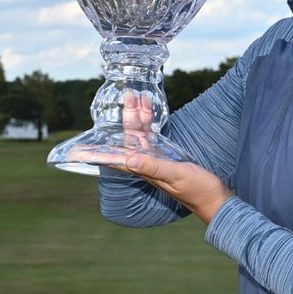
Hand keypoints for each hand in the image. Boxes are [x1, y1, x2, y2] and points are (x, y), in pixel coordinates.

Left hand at [75, 92, 232, 224]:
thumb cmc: (197, 189)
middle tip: (125, 96)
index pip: (114, 159)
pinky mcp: (166, 155)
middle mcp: (144, 164)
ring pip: (139, 134)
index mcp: (143, 170)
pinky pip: (152, 135)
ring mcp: (154, 159)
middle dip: (124, 118)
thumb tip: (130, 159)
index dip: (96, 153)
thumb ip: (154, 167)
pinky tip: (148, 109)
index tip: (78, 149)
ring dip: (136, 115)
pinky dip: (148, 121)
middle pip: (127, 139)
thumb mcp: (176, 175)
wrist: (214, 198)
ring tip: (135, 95)